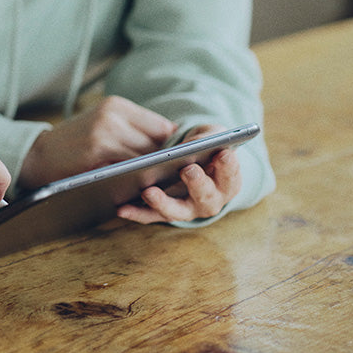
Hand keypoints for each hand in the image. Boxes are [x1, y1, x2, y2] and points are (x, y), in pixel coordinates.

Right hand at [19, 95, 176, 187]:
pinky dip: (139, 180)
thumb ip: (134, 131)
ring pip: (148, 157)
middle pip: (159, 143)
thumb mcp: (104, 125)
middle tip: (171, 179)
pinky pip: (131, 169)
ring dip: (155, 172)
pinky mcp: (98, 151)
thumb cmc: (76, 145)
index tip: (175, 164)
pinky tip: (140, 188)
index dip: (171, 147)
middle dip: (165, 162)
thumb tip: (176, 148)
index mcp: (117, 105)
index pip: (164, 127)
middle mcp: (113, 114)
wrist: (39, 156)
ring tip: (159, 185)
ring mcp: (105, 131)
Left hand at [116, 125, 242, 223]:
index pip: (231, 177)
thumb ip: (208, 137)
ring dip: (163, 203)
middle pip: (205, 198)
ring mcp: (186, 210)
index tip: (223, 154)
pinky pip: (150, 216)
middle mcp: (209, 201)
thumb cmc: (205, 147)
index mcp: (227, 183)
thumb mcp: (210, 136)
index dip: (229, 167)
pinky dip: (136, 213)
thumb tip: (193, 144)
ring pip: (176, 211)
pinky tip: (121, 208)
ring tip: (148, 192)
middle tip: (188, 169)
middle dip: (198, 184)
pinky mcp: (164, 213)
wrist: (193, 162)